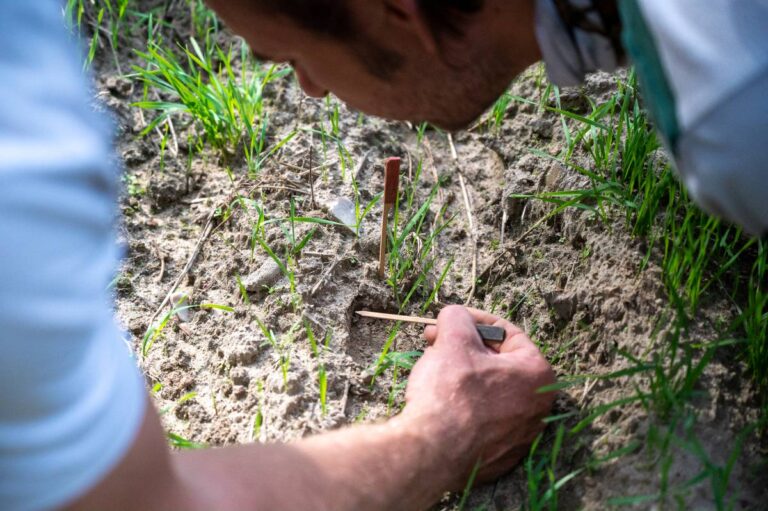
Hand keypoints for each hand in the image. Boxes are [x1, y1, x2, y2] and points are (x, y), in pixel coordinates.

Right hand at [401, 305, 554, 487]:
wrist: (432, 452)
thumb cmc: (451, 392)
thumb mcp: (453, 340)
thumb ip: (458, 318)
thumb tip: (456, 316)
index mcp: (538, 375)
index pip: (507, 333)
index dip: (474, 320)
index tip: (450, 319)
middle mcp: (538, 408)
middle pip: (497, 362)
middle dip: (463, 347)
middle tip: (435, 340)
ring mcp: (520, 436)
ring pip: (489, 390)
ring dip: (461, 372)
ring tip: (431, 364)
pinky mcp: (500, 456)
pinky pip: (482, 418)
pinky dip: (463, 404)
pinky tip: (438, 399)